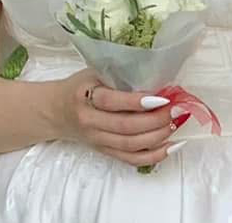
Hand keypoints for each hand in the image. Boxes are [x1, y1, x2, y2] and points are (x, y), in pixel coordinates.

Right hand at [52, 70, 186, 167]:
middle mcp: (90, 121)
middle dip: (156, 120)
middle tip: (176, 110)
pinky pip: (130, 159)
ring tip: (176, 123)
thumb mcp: (95, 72)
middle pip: (125, 127)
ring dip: (158, 137)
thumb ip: (119, 74)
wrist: (55, 111)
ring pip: (130, 145)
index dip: (138, 102)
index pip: (112, 102)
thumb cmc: (81, 86)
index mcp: (85, 96)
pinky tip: (171, 146)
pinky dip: (153, 156)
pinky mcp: (103, 151)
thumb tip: (160, 74)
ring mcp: (97, 139)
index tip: (163, 98)